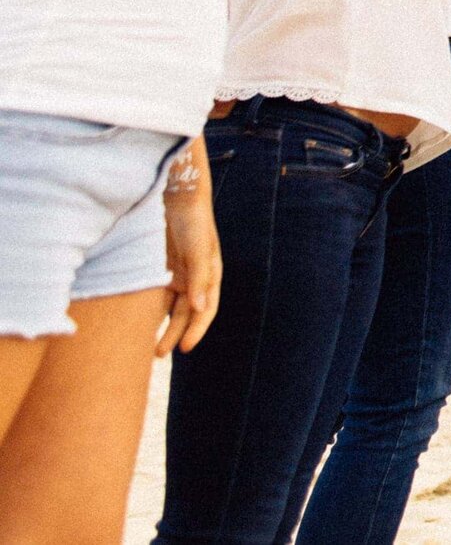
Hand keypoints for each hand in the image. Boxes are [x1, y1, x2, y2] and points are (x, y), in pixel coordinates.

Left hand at [157, 173, 221, 356]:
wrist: (175, 198)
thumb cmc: (193, 222)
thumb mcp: (199, 249)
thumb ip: (199, 278)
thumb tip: (200, 308)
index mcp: (210, 275)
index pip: (206, 309)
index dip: (197, 330)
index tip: (184, 348)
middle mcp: (195, 279)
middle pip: (186, 313)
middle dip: (176, 334)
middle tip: (160, 354)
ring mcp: (177, 274)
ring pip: (170, 308)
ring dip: (162, 326)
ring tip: (149, 348)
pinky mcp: (160, 269)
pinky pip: (154, 295)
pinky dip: (149, 310)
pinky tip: (137, 323)